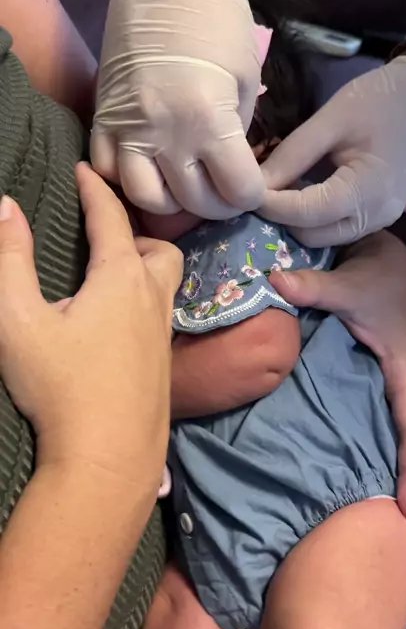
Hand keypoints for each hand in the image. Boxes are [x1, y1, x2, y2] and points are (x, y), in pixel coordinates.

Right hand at [0, 164, 182, 496]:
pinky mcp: (164, 368)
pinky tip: (115, 326)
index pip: (112, 218)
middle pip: (159, 250)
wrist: (108, 458)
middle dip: (134, 233)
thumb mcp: (20, 320)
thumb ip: (9, 259)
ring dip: (145, 268)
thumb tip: (3, 206)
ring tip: (108, 277)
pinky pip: (161, 316)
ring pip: (167, 285)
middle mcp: (152, 301)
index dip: (95, 189)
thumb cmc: (61, 387)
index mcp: (121, 280)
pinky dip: (144, 301)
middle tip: (102, 235)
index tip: (84, 170)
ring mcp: (163, 337)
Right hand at [91, 0, 263, 219]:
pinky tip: (147, 166)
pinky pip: (108, 171)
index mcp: (210, 121)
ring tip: (184, 184)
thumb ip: (238, 134)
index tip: (250, 187)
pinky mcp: (103, 118)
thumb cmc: (217, 19)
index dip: (250, 195)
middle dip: (217, 204)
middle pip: (195, 202)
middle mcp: (167, 135)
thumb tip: (231, 171)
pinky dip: (127, 179)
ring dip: (171, 201)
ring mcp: (129, 129)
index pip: (237, 191)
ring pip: (147, 199)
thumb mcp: (245, 79)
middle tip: (223, 190)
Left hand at [260, 60, 405, 245]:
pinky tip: (297, 196)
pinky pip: (336, 229)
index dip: (271, 206)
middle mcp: (376, 216)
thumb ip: (292, 155)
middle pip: (312, 235)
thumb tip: (254, 184)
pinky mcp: (377, 218)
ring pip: (323, 237)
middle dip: (280, 219)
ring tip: (275, 194)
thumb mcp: (330, 120)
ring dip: (295, 222)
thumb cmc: (379, 100)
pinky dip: (313, 219)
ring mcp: (379, 221)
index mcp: (368, 190)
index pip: (307, 212)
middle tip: (256, 193)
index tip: (244, 193)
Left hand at [270, 232, 405, 544]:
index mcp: (405, 374)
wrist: (389, 263)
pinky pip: (396, 433)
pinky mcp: (386, 390)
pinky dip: (400, 462)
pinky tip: (391, 488)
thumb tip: (271, 281)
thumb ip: (311, 287)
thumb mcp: (347, 282)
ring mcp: (398, 391)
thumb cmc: (373, 276)